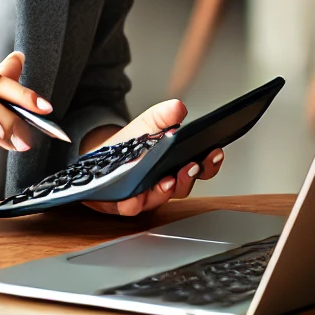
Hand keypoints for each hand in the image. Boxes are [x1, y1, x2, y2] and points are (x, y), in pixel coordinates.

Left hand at [82, 99, 224, 216]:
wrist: (99, 158)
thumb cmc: (129, 144)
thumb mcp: (145, 125)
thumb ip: (162, 117)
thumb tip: (178, 107)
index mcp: (174, 166)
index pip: (200, 168)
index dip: (210, 163)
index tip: (215, 151)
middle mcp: (163, 185)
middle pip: (183, 186)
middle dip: (189, 177)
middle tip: (192, 166)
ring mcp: (144, 196)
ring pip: (159, 199)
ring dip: (165, 191)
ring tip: (167, 180)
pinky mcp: (123, 203)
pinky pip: (130, 207)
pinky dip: (133, 203)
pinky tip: (134, 196)